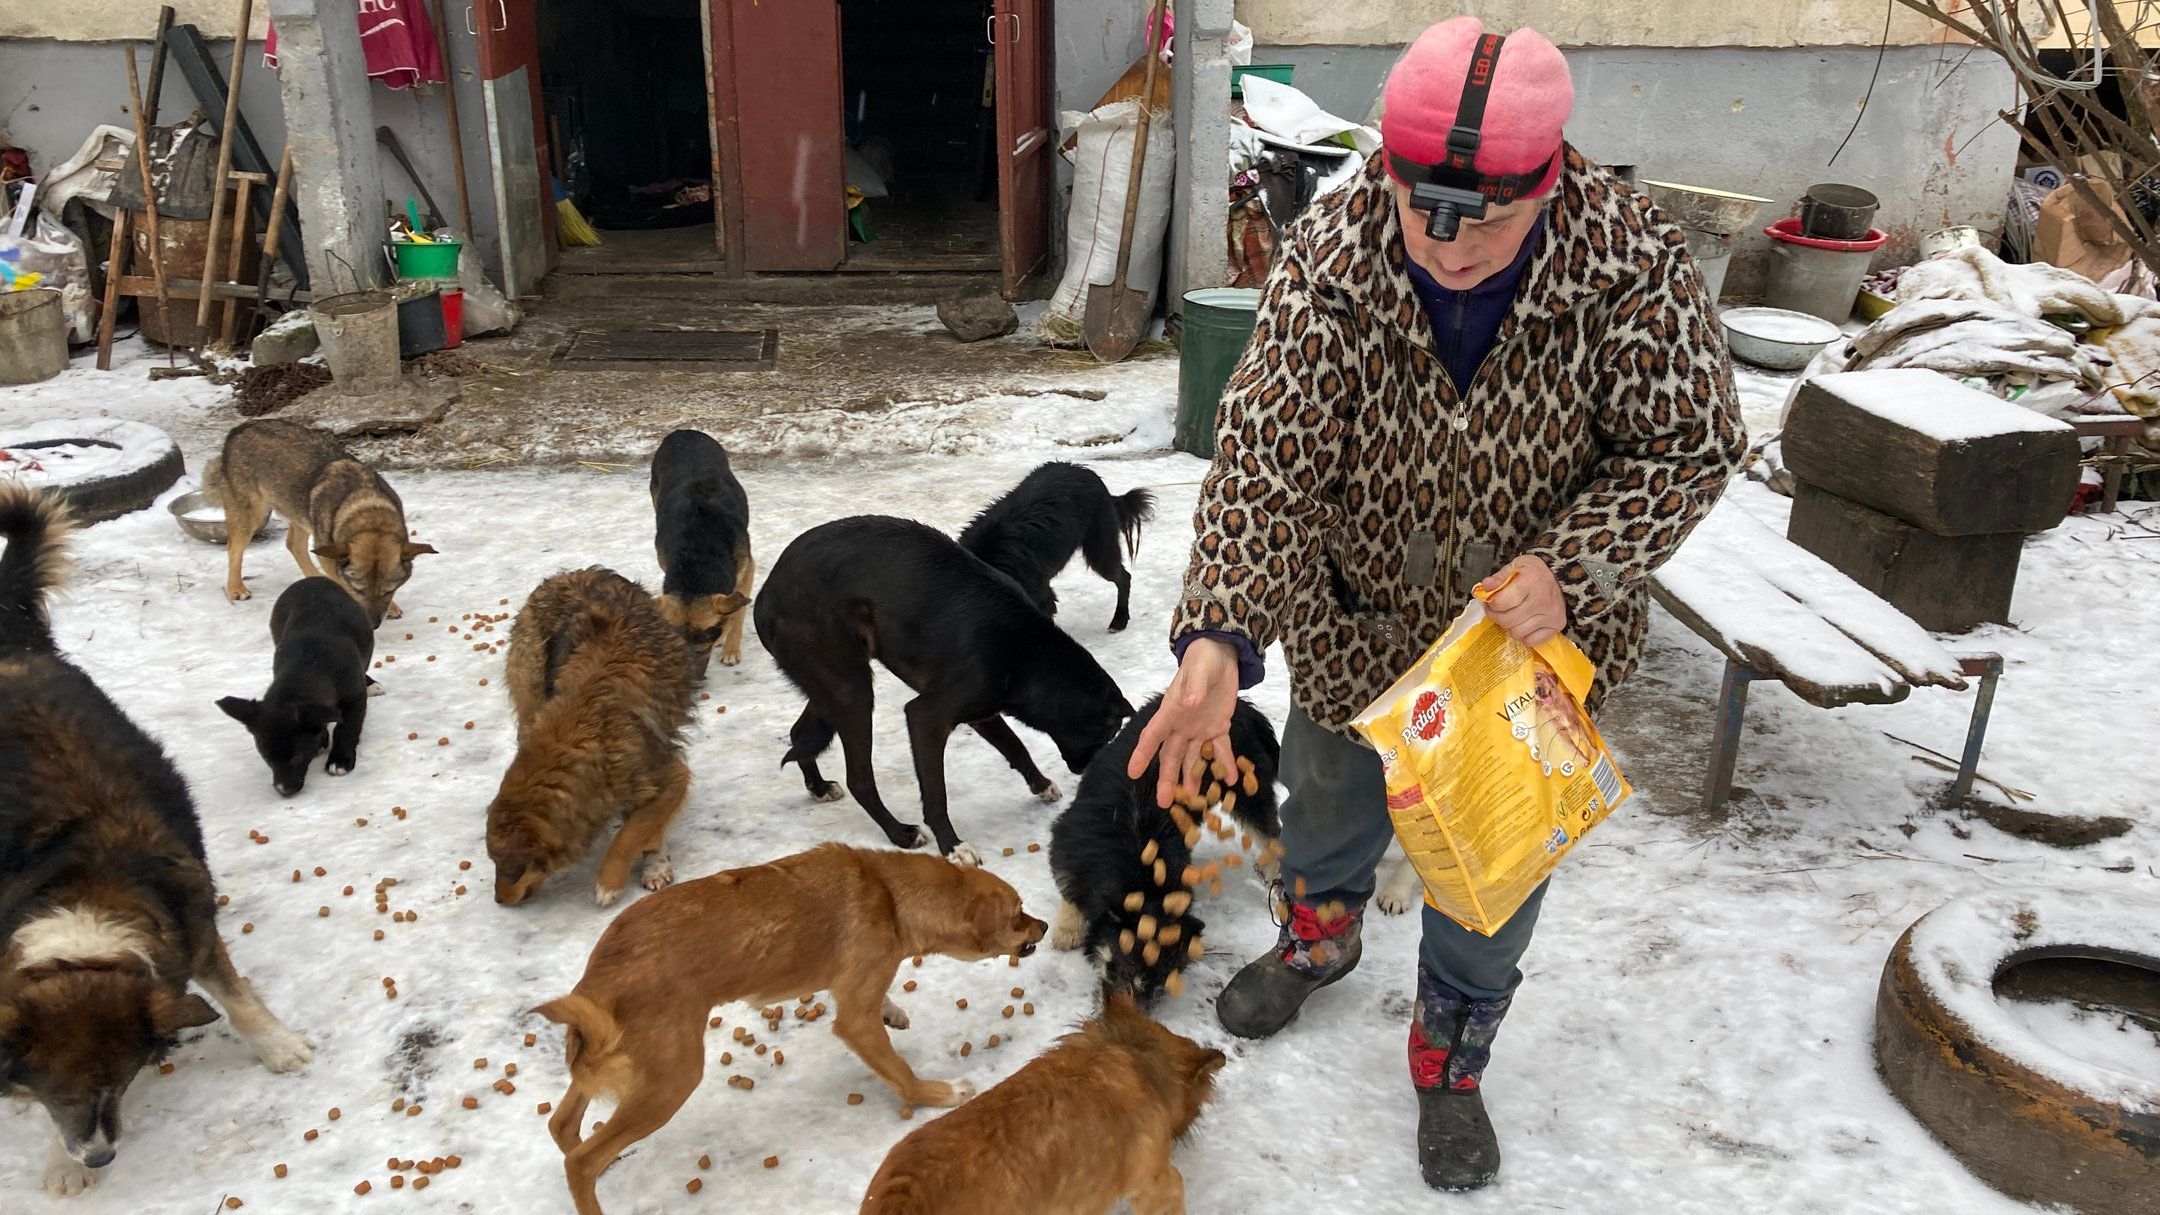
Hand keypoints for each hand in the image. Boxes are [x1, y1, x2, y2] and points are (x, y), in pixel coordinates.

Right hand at [1128, 637, 1240, 808]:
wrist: (1220, 654)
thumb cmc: (1203, 660)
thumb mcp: (1199, 670)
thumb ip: (1193, 686)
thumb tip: (1188, 703)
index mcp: (1171, 711)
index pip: (1152, 736)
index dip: (1142, 754)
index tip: (1132, 773)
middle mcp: (1181, 725)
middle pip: (1171, 756)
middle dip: (1167, 779)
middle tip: (1164, 802)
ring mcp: (1199, 729)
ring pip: (1193, 759)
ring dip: (1193, 778)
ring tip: (1195, 801)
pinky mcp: (1218, 728)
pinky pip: (1221, 750)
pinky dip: (1225, 764)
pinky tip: (1231, 779)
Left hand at [1478, 556, 1566, 647]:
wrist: (1561, 578)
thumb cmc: (1534, 572)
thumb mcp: (1516, 566)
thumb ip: (1499, 577)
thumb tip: (1486, 586)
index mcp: (1531, 581)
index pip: (1501, 602)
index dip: (1491, 603)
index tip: (1491, 600)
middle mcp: (1542, 600)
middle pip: (1506, 620)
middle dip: (1496, 616)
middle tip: (1497, 610)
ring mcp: (1550, 615)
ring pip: (1516, 633)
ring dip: (1509, 627)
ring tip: (1511, 616)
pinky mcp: (1557, 626)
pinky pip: (1530, 641)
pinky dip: (1523, 635)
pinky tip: (1523, 624)